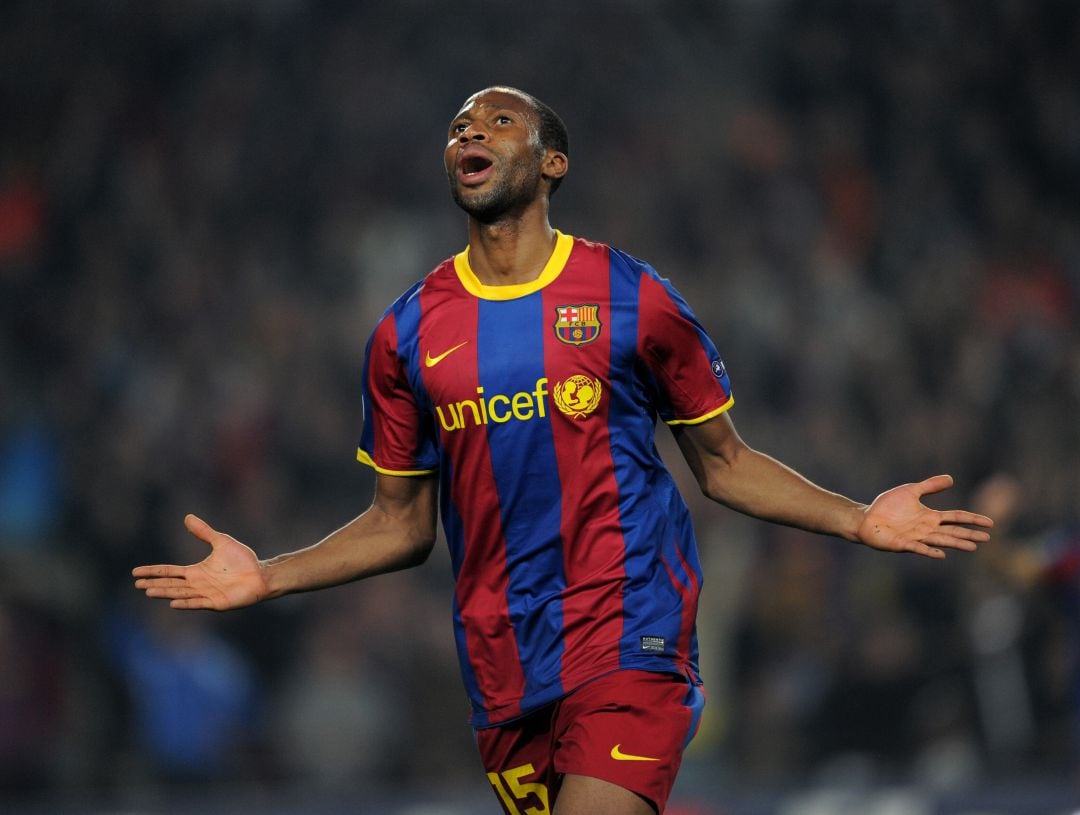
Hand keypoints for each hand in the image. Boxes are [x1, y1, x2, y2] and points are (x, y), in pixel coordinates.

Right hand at [133, 514, 268, 609]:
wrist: (261, 574)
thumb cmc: (242, 560)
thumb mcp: (221, 542)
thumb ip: (204, 532)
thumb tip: (187, 517)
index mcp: (196, 571)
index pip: (170, 571)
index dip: (153, 571)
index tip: (135, 572)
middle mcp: (198, 584)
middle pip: (171, 583)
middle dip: (155, 584)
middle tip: (137, 584)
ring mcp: (206, 594)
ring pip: (181, 593)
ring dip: (166, 592)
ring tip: (149, 592)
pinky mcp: (217, 603)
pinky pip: (198, 603)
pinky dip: (186, 603)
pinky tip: (173, 603)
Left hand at [857, 474, 992, 558]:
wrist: (866, 518)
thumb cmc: (887, 507)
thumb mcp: (910, 491)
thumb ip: (930, 486)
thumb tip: (951, 479)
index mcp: (930, 517)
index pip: (956, 518)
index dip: (972, 519)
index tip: (990, 522)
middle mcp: (927, 529)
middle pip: (953, 532)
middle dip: (969, 534)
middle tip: (987, 538)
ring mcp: (916, 538)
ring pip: (940, 541)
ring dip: (956, 544)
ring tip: (973, 547)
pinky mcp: (903, 544)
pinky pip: (919, 548)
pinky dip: (930, 551)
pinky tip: (942, 555)